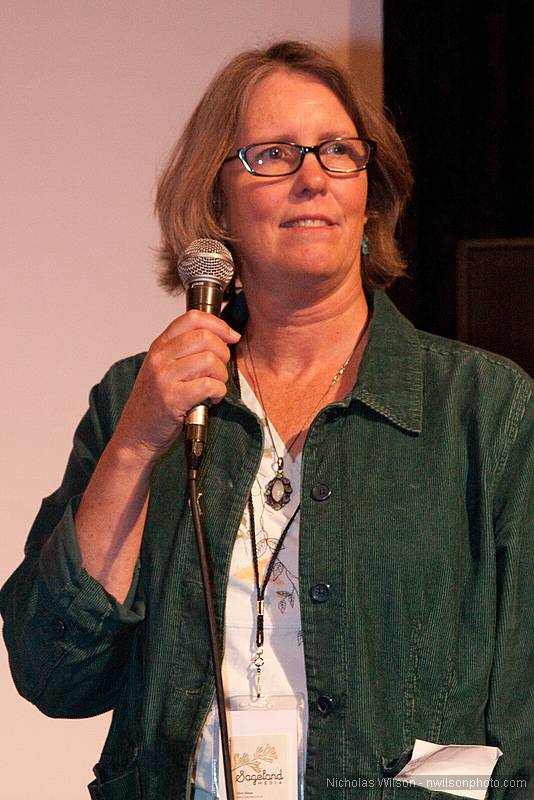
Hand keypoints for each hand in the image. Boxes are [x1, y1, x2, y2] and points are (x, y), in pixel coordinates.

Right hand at [111, 310, 239, 465]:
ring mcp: (164, 378)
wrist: (136, 435)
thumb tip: (222, 338)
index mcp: (160, 347)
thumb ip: (184, 352)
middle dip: (223, 354)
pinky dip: (218, 392)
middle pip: (205, 338)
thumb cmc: (154, 404)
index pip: (193, 318)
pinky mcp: (172, 399)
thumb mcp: (163, 369)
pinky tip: (211, 400)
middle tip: (219, 370)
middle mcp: (160, 358)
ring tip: (214, 387)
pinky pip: (209, 385)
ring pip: (210, 361)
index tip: (232, 336)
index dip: (219, 325)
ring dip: (221, 376)